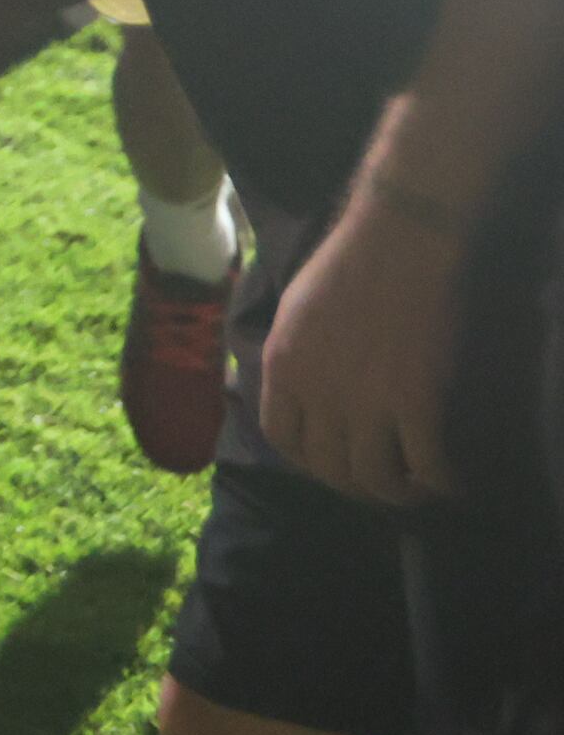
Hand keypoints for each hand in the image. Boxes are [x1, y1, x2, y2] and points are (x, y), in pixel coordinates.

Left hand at [262, 186, 467, 504]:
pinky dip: (442, 483)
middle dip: (355, 487)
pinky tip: (453, 481)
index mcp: (281, 367)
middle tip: (383, 482)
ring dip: (399, 495)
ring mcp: (365, 399)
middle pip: (328, 470)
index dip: (308, 462)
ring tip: (418, 487)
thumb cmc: (346, 264)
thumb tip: (293, 390)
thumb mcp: (292, 313)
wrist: (396, 239)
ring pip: (376, 480)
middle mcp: (317, 392)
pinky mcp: (416, 400)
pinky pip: (427, 465)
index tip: (333, 463)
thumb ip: (290, 357)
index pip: (282, 440)